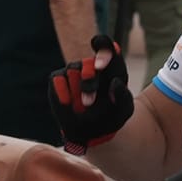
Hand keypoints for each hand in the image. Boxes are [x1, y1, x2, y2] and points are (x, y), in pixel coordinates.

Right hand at [49, 36, 133, 153]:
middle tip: (88, 102)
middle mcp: (92, 65)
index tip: (98, 54)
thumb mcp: (123, 112)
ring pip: (73, 69)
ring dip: (78, 91)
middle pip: (89, 63)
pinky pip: (58, 80)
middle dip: (89, 81)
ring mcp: (73, 69)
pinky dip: (64, 95)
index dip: (103, 47)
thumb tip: (115, 82)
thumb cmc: (110, 118)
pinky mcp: (57, 78)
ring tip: (85, 106)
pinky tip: (70, 105)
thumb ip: (123, 97)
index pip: (108, 49)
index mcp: (111, 68)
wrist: (89, 133)